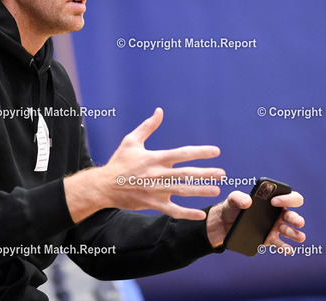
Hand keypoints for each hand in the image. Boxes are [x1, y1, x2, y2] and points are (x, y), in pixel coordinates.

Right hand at [64, 108, 224, 221]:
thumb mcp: (131, 141)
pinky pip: (173, 210)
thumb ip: (148, 126)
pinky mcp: (153, 204)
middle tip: (222, 174)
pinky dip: (187, 213)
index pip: (182, 153)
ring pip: (183, 191)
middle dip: (206, 173)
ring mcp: (156, 190)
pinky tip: (200, 214)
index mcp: (155, 158)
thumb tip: (159, 111)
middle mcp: (158, 174)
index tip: (215, 151)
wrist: (104, 186)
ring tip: (216, 190)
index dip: (200, 152)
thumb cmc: (119, 162)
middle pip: (186, 174)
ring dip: (200, 191)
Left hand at [206, 190, 305, 251]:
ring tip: (296, 236)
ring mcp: (274, 227)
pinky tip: (288, 249)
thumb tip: (248, 202)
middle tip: (297, 222)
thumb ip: (238, 197)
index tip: (274, 201)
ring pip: (289, 230)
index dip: (286, 198)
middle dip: (295, 218)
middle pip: (292, 215)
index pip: (289, 197)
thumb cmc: (233, 207)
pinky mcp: (268, 239)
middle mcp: (277, 214)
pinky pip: (279, 243)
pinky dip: (284, 247)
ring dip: (293, 233)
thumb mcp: (233, 199)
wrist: (224, 223)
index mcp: (273, 200)